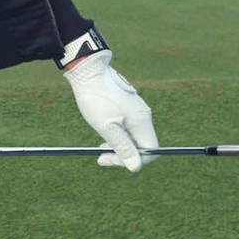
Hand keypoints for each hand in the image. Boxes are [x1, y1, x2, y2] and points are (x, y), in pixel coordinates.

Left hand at [65, 49, 158, 170]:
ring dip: (118, 145)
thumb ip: (123, 147)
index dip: (133, 160)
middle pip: (141, 145)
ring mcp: (135, 110)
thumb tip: (136, 167)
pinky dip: (117, 134)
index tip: (111, 159)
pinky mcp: (127, 106)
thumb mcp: (107, 127)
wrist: (88, 70)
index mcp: (142, 121)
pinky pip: (127, 127)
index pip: (150, 150)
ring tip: (100, 148)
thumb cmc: (97, 98)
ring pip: (133, 136)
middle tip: (101, 157)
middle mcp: (143, 116)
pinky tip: (104, 133)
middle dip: (123, 154)